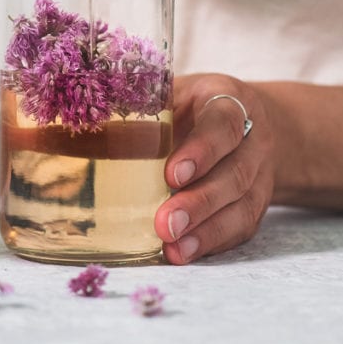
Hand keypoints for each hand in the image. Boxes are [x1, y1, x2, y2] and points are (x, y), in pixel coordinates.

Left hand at [154, 74, 274, 263]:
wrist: (248, 122)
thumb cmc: (196, 106)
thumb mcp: (175, 91)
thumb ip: (142, 104)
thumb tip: (83, 125)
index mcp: (229, 101)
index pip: (223, 123)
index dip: (202, 150)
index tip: (171, 175)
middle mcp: (253, 139)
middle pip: (235, 173)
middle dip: (201, 202)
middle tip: (166, 223)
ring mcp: (260, 174)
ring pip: (243, 205)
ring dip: (207, 230)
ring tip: (174, 247)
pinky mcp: (256, 204)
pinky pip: (242, 227)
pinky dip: (213, 243)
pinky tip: (185, 252)